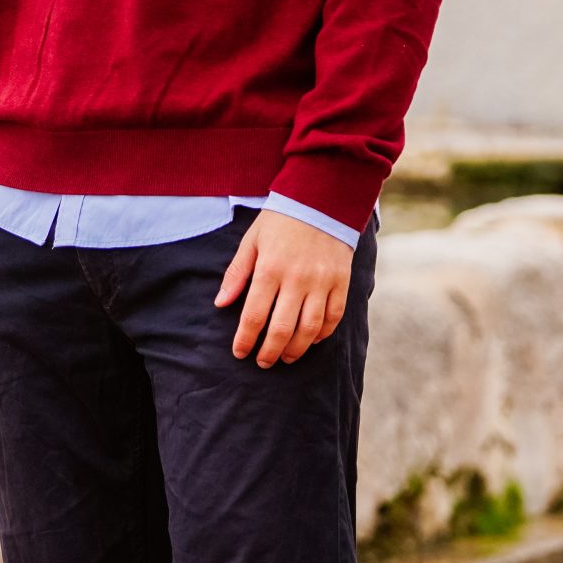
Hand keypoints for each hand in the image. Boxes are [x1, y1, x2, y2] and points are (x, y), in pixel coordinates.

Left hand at [215, 209, 351, 366]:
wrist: (321, 199)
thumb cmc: (279, 221)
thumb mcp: (251, 241)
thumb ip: (237, 273)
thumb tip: (221, 303)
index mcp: (270, 268)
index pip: (254, 316)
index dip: (245, 339)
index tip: (239, 352)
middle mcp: (297, 279)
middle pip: (282, 329)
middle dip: (269, 351)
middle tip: (262, 362)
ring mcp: (322, 282)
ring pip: (309, 329)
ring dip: (296, 349)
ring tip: (285, 357)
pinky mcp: (342, 282)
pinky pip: (333, 317)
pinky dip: (322, 334)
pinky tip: (311, 340)